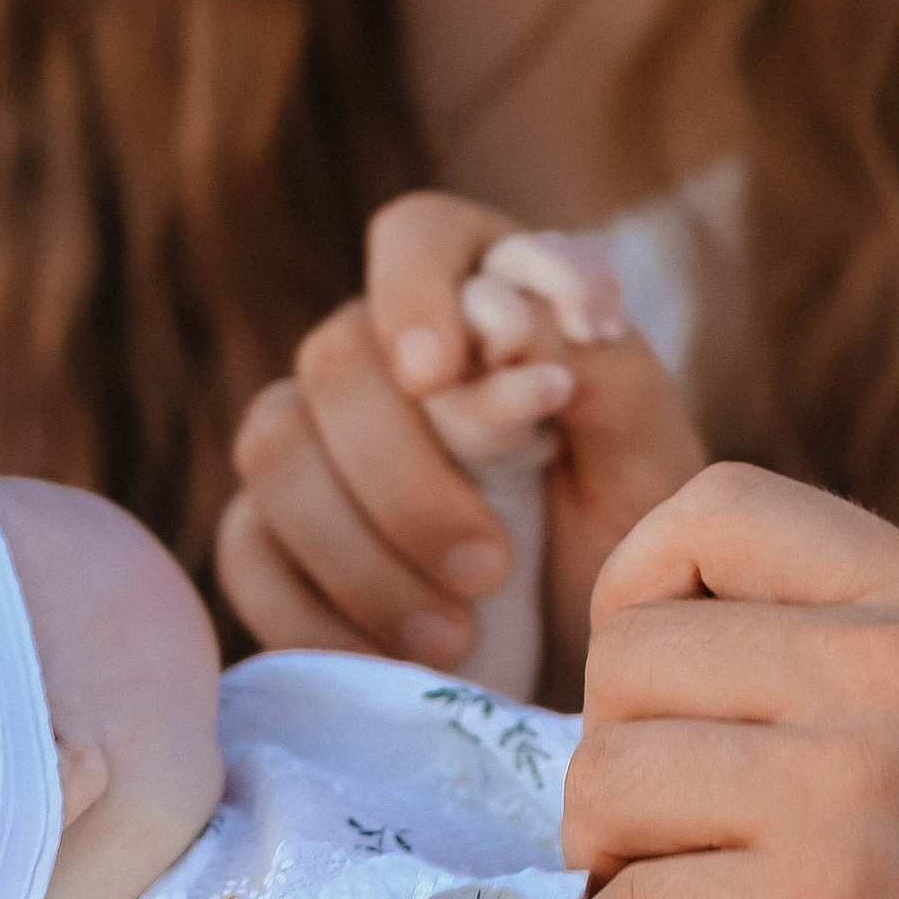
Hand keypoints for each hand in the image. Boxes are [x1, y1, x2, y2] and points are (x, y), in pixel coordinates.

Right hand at [217, 193, 705, 693]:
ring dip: (361, 554)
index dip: (413, 291)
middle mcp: (384, 354)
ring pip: (275, 454)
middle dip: (405, 477)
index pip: (418, 235)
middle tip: (491, 569)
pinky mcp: (273, 533)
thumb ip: (604, 372)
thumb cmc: (629, 540)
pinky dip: (318, 614)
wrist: (593, 663)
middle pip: (335, 360)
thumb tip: (503, 319)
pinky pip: (247, 552)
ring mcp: (314, 442)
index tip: (440, 374)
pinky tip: (397, 660)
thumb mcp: (651, 462)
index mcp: (484, 298)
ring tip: (455, 635)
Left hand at [556, 464, 898, 898]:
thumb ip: (883, 650)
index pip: (715, 507)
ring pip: (609, 779)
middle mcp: (898, 666)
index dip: (636, 586)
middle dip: (607, 750)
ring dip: (596, 860)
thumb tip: (711, 628)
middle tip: (643, 831)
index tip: (644, 689)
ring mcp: (861, 787)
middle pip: (630, 654)